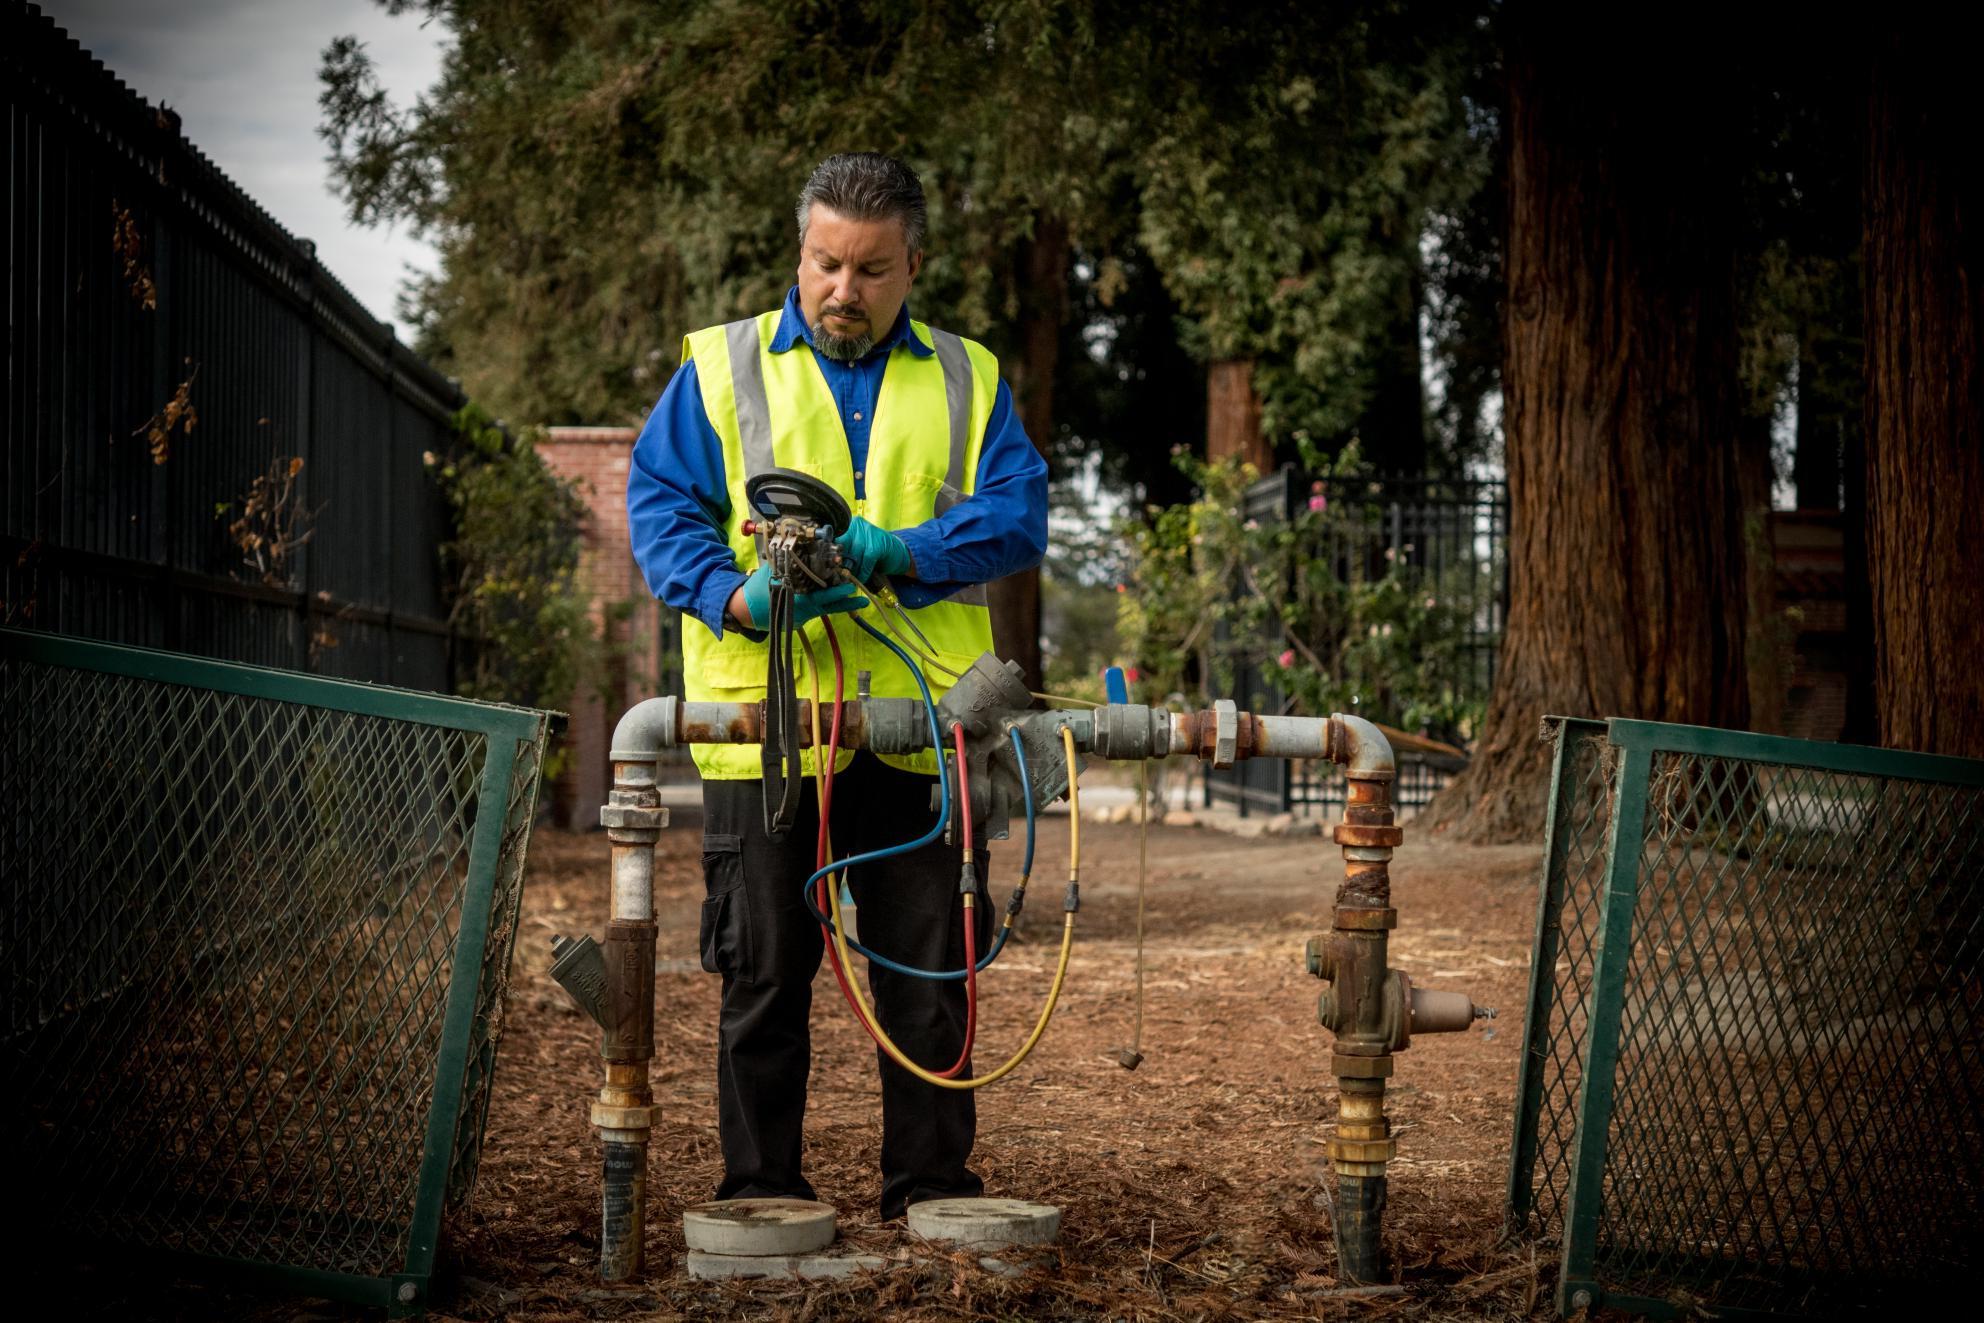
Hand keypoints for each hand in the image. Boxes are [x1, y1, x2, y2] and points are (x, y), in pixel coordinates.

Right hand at [735, 566, 866, 629]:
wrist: (744, 610)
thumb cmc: (757, 589)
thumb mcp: (771, 571)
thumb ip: (787, 561)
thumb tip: (800, 544)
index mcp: (796, 600)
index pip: (821, 598)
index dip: (837, 593)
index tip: (851, 588)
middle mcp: (801, 612)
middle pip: (828, 607)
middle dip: (846, 603)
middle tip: (863, 600)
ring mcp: (800, 618)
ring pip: (823, 610)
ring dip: (839, 604)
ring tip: (858, 600)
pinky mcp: (798, 620)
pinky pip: (814, 611)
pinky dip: (824, 604)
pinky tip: (836, 599)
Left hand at [836, 517, 913, 584]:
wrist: (898, 552)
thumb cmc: (873, 552)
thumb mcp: (855, 547)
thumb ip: (843, 551)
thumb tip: (829, 563)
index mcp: (849, 524)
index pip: (834, 537)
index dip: (831, 552)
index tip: (829, 565)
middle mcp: (857, 525)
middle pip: (843, 546)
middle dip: (840, 562)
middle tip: (838, 574)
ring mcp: (869, 533)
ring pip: (854, 555)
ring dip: (851, 571)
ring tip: (849, 579)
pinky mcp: (878, 545)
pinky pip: (866, 562)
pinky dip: (863, 572)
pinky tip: (862, 578)